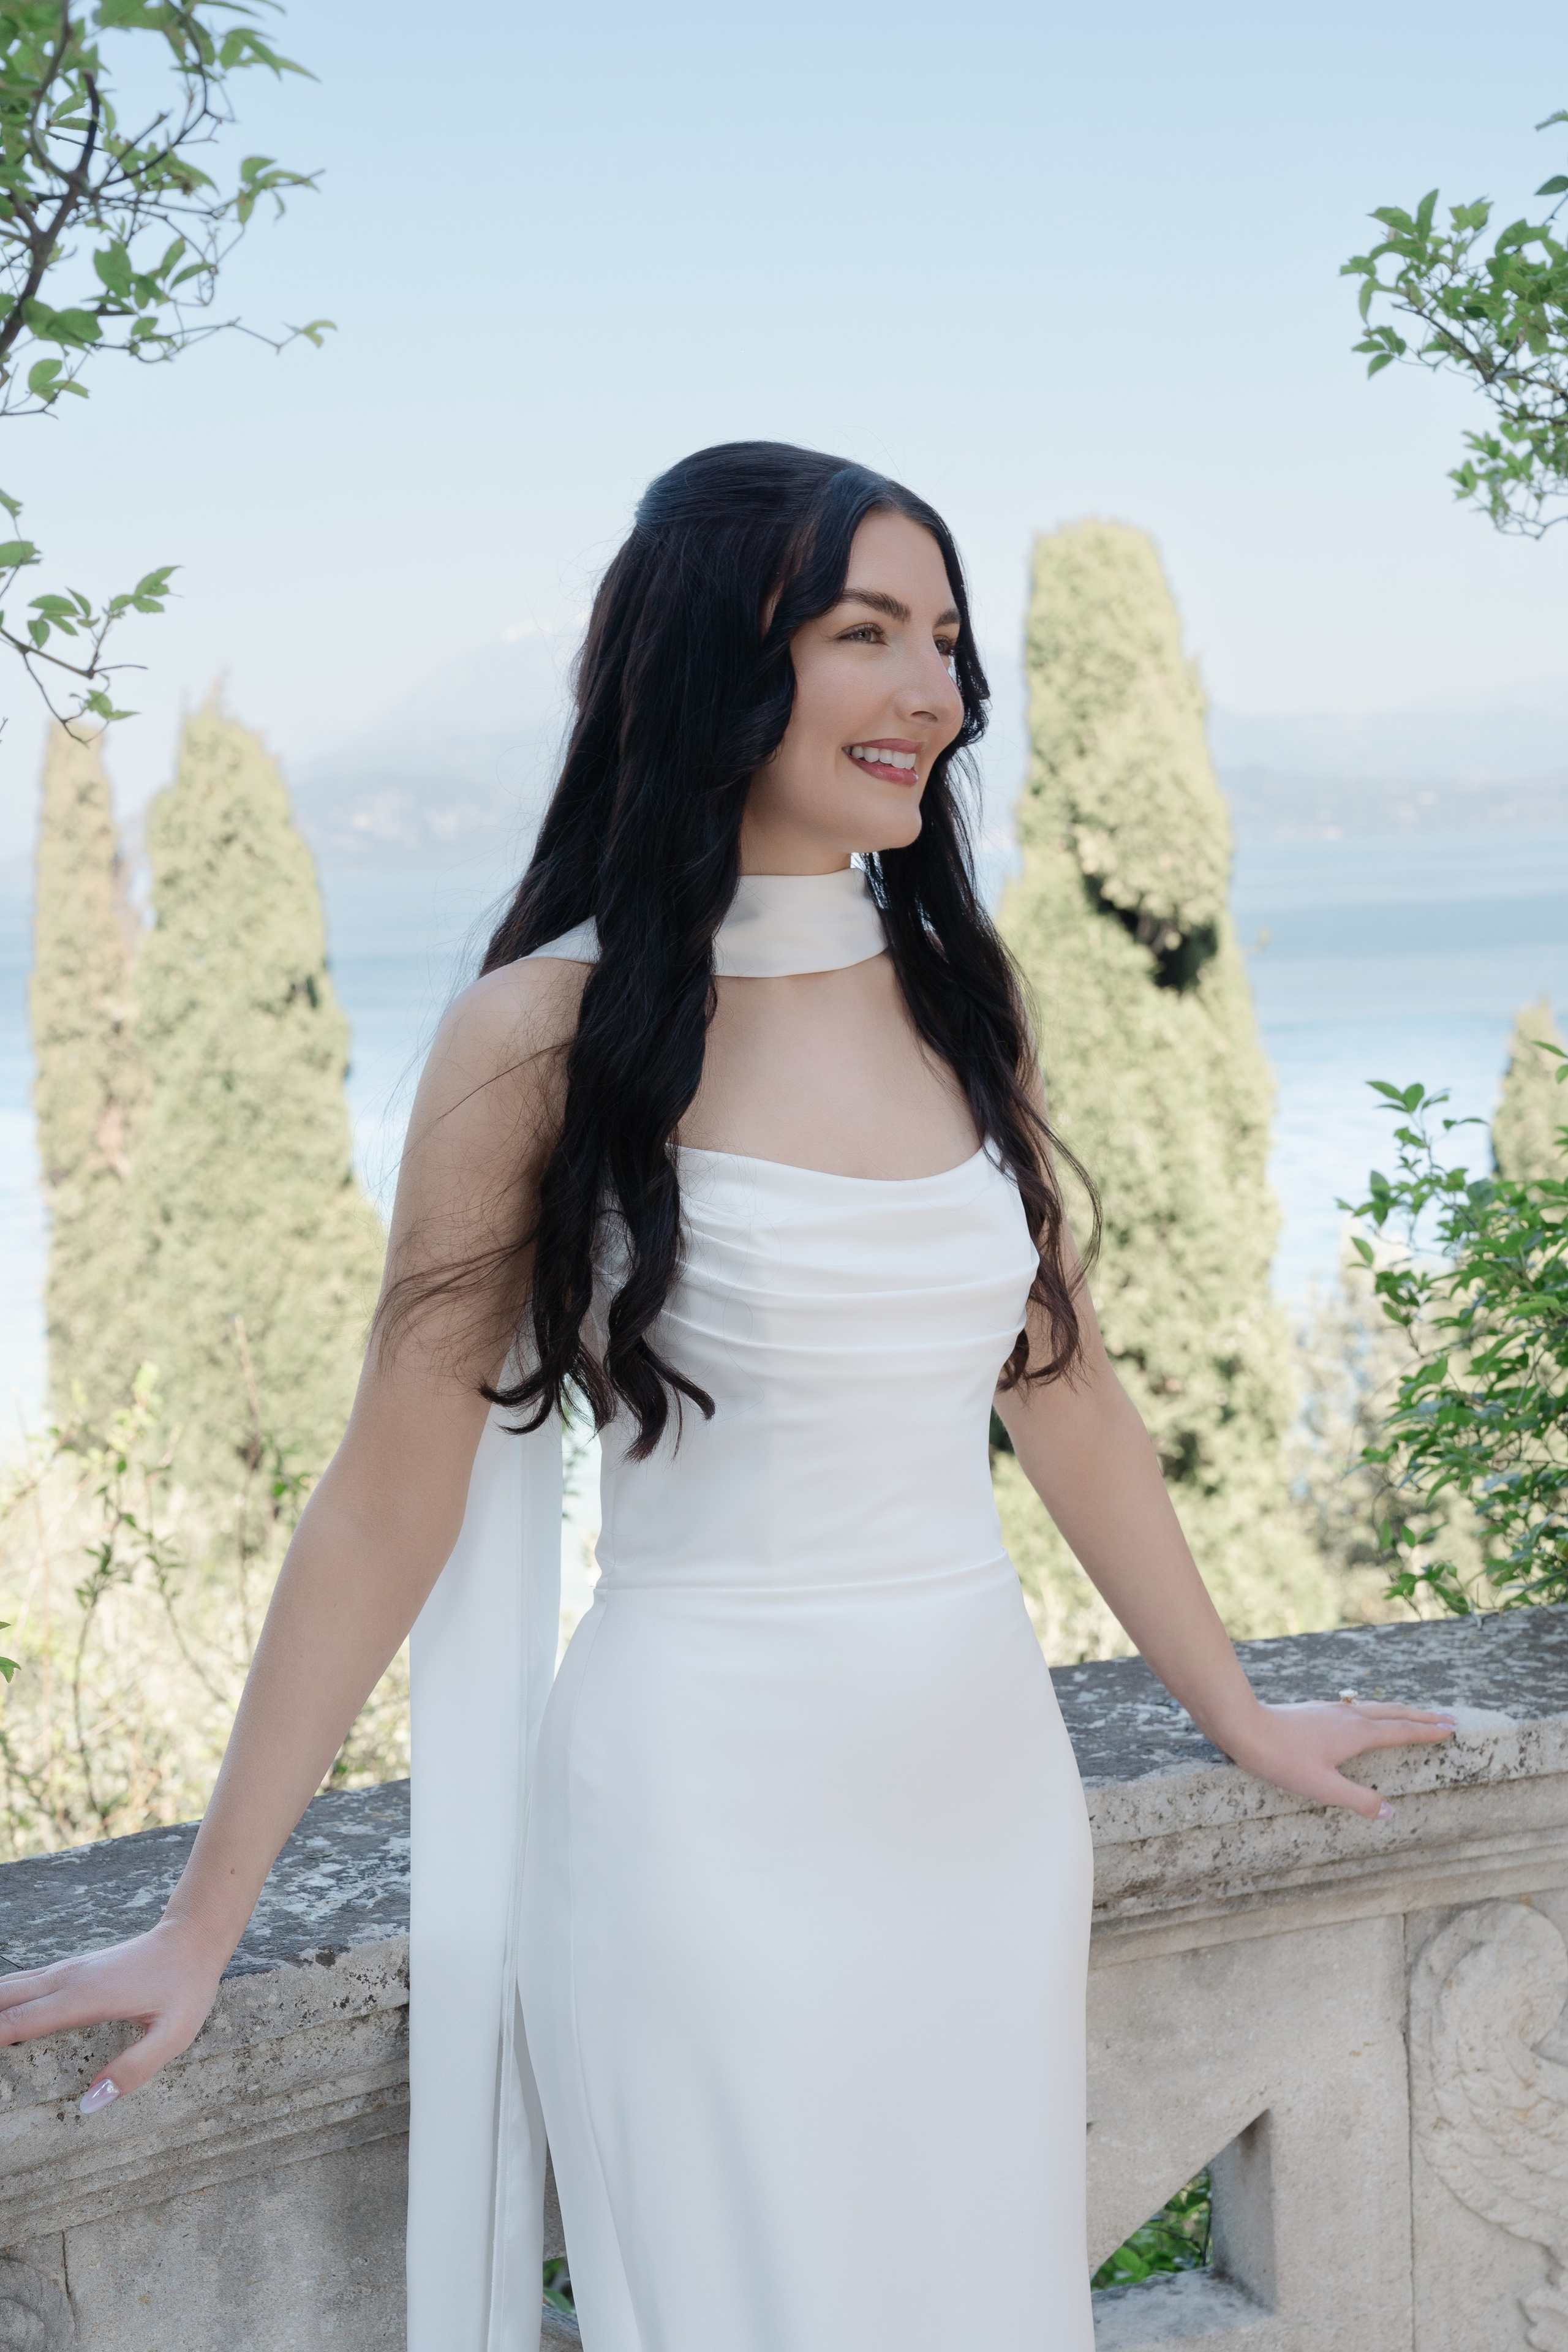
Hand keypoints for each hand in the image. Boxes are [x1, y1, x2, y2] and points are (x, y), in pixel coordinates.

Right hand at [0, 1914, 224, 2112]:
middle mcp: (64, 1980)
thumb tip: (88, 2105)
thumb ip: (133, 2070)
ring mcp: (63, 1972)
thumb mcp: (173, 2035)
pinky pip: (18, 1985)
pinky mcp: (67, 1971)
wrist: (192, 1939)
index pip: (14, 2026)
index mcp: (82, 1999)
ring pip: (4, 1990)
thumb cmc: (184, 1988)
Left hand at [1223, 1698, 1456, 1819]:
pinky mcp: (1316, 1710)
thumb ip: (1358, 1800)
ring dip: (1400, 1711)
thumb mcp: (1322, 1786)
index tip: (1450, 1728)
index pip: (1401, 1731)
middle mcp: (1349, 1716)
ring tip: (1413, 1715)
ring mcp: (1332, 1710)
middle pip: (1394, 1713)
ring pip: (1375, 1707)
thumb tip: (1390, 1811)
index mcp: (1356, 1733)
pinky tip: (1365, 1717)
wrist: (1244, 1726)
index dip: (1427, 1731)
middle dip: (1422, 1716)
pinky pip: (1357, 1708)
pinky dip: (1376, 1711)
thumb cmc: (1282, 1758)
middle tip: (1447, 1717)